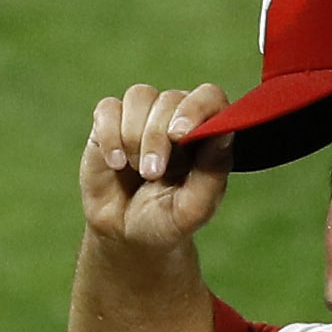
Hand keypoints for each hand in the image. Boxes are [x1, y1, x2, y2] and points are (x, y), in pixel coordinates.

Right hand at [80, 83, 233, 252]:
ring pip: (139, 96)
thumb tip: (223, 132)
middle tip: (152, 174)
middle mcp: (177, 117)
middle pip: (170, 99)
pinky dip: (110, 136)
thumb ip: (213, 172)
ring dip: (134, 135)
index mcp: (205, 134)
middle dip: (157, 137)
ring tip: (137, 169)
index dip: (196, 108)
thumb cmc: (166, 221)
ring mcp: (144, 116)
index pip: (210, 97)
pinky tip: (116, 163)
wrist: (125, 234)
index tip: (180, 134)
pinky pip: (108, 108)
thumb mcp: (192, 209)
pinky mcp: (111, 121)